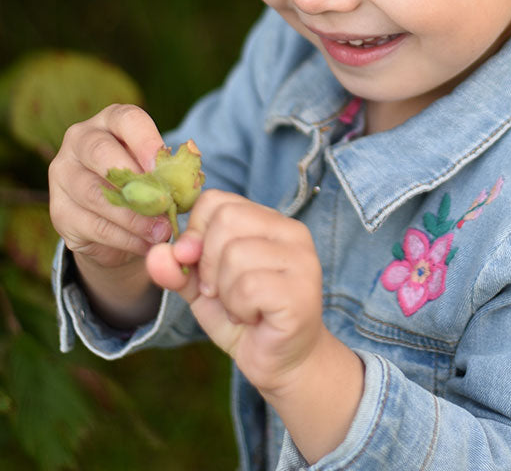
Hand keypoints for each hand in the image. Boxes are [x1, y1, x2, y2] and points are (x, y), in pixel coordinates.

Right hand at [49, 103, 172, 269]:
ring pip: (95, 194)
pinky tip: (146, 244)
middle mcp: (80, 140)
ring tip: (161, 232)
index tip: (163, 167)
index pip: (127, 120)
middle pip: (101, 152)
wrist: (111, 218)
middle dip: (135, 180)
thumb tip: (187, 184)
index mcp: (110, 121)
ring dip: (133, 217)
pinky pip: (93, 225)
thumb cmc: (142, 182)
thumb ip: (168, 171)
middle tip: (164, 203)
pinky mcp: (59, 211)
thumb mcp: (156, 169)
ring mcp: (63, 175)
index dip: (147, 141)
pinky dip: (124, 238)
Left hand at [148, 191, 364, 462]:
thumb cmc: (245, 318)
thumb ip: (178, 269)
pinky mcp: (301, 291)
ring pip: (235, 254)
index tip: (197, 265)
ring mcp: (302, 260)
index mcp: (269, 221)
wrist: (282, 364)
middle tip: (223, 292)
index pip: (216, 200)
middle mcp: (291, 232)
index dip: (194, 233)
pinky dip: (239, 308)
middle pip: (225, 220)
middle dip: (208, 264)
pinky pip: (248, 287)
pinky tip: (254, 318)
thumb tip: (156, 254)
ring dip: (225, 292)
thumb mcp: (202, 289)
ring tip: (243, 308)